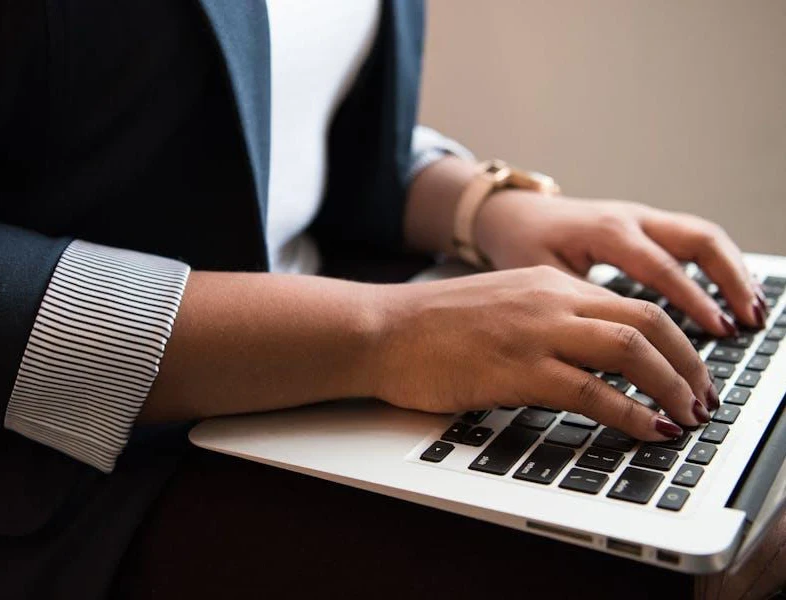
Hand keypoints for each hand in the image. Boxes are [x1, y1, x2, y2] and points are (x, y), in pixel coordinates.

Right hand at [374, 266, 718, 440]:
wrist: (381, 330)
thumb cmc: (430, 325)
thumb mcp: (500, 305)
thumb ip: (546, 319)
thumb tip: (587, 356)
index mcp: (547, 283)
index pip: (633, 303)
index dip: (674, 340)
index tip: (686, 369)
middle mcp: (550, 300)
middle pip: (647, 321)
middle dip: (688, 363)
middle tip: (700, 395)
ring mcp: (535, 333)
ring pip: (631, 350)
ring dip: (671, 386)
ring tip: (686, 415)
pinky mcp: (517, 370)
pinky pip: (593, 392)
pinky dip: (631, 414)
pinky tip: (648, 430)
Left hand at [473, 191, 766, 335]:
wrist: (512, 214)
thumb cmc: (523, 245)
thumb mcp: (542, 276)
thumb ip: (579, 306)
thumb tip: (613, 349)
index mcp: (606, 231)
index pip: (662, 267)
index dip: (694, 300)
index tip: (719, 330)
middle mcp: (631, 219)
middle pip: (698, 240)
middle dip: (731, 280)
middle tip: (751, 320)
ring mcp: (642, 218)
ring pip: (703, 236)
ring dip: (732, 272)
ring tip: (754, 312)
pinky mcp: (646, 225)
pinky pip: (692, 240)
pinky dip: (718, 266)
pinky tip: (731, 295)